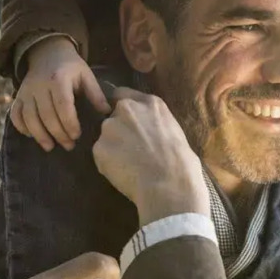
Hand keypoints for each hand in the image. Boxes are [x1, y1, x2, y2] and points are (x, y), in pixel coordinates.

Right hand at [10, 37, 109, 150]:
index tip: (77, 135)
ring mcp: (26, 91)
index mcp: (59, 79)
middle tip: (69, 146)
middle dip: (58, 133)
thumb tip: (106, 113)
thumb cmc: (71, 67)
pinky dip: (21, 127)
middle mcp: (40, 85)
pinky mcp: (18, 96)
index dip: (69, 123)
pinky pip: (15, 114)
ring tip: (50, 146)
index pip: (63, 105)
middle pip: (46, 114)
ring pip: (29, 117)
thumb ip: (95, 94)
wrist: (48, 52)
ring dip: (39, 135)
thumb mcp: (86, 75)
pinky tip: (32, 136)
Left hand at [93, 88, 208, 224]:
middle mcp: (126, 109)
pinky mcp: (98, 148)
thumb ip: (155, 123)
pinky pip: (101, 155)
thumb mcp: (174, 130)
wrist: (169, 183)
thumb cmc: (181, 162)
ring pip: (106, 136)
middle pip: (113, 116)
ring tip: (126, 165)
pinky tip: (122, 174)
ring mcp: (110, 127)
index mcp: (150, 103)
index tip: (128, 122)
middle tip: (130, 148)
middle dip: (119, 129)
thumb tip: (150, 131)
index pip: (124, 95)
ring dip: (112, 147)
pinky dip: (107, 164)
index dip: (124, 110)